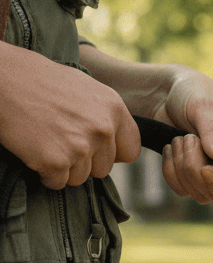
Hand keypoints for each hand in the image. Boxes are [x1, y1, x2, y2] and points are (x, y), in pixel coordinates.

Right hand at [0, 44, 140, 188]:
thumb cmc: (36, 80)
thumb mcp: (83, 88)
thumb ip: (105, 115)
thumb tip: (116, 139)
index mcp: (114, 108)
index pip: (130, 151)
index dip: (111, 154)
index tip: (94, 149)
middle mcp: (103, 128)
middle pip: (103, 169)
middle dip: (82, 161)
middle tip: (57, 139)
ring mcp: (80, 146)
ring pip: (80, 178)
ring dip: (62, 167)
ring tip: (44, 140)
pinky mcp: (56, 162)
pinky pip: (57, 182)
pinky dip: (43, 173)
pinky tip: (33, 150)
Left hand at [76, 44, 212, 204]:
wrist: (169, 92)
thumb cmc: (195, 92)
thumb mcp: (205, 106)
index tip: (206, 169)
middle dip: (196, 170)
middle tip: (186, 138)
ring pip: (199, 193)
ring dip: (181, 167)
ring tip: (178, 139)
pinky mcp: (193, 176)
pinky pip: (182, 189)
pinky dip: (170, 172)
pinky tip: (171, 149)